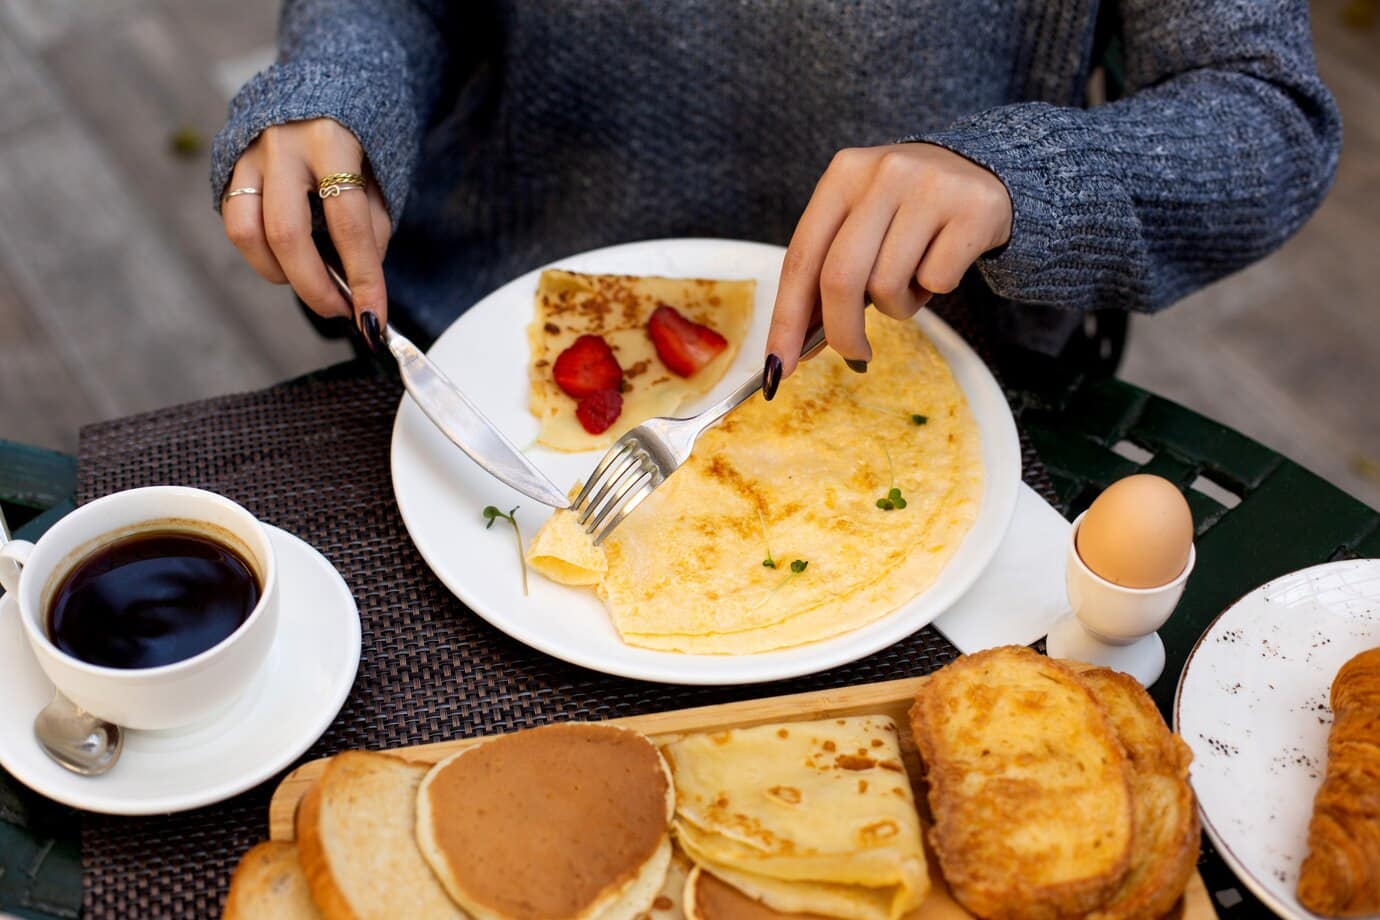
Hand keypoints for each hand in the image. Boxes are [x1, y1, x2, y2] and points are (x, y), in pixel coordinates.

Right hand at [220, 118, 391, 337]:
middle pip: (287, 234)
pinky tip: (288, 258)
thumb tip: (359, 277)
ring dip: (279, 273)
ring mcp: (249, 150)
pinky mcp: (230, 159)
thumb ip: (373, 223)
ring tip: (311, 282)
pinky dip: (261, 251)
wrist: (329, 75)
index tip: (372, 318)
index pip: (349, 225)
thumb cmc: (364, 130)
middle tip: (340, 311)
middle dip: (315, 287)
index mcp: (332, 140)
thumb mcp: (385, 170)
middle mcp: (283, 143)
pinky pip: (237, 218)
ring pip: (246, 231)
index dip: (363, 279)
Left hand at [765, 143, 1011, 381]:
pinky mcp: (974, 210)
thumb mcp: (862, 223)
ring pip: (889, 285)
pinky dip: (934, 290)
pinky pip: (936, 282)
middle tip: (854, 355)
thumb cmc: (906, 212)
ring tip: (912, 281)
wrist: (980, 172)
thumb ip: (827, 272)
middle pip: (840, 278)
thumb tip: (796, 346)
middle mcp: (883, 174)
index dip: (786, 318)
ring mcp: (931, 188)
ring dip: (897, 305)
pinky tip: (941, 264)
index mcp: (844, 174)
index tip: (779, 363)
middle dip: (841, 331)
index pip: (802, 257)